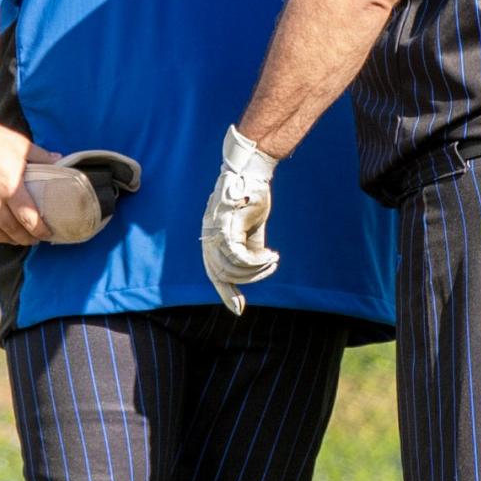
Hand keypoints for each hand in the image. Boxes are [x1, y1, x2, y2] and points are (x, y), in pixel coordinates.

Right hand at [0, 121, 58, 247]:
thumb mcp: (23, 146)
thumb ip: (43, 158)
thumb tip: (62, 160)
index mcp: (11, 187)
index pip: (29, 219)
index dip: (39, 231)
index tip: (47, 234)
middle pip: (11, 228)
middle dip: (24, 238)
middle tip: (33, 240)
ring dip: (5, 238)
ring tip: (15, 240)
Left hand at [201, 126, 279, 315]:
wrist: (252, 171)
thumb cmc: (251, 197)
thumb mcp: (250, 228)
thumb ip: (248, 247)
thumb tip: (254, 269)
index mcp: (211, 237)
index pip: (213, 272)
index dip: (225, 292)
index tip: (239, 309)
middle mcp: (208, 236)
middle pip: (219, 273)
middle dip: (239, 287)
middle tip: (266, 275)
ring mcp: (214, 231)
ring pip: (231, 267)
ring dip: (256, 271)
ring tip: (272, 262)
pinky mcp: (226, 226)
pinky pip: (239, 256)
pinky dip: (256, 262)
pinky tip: (271, 257)